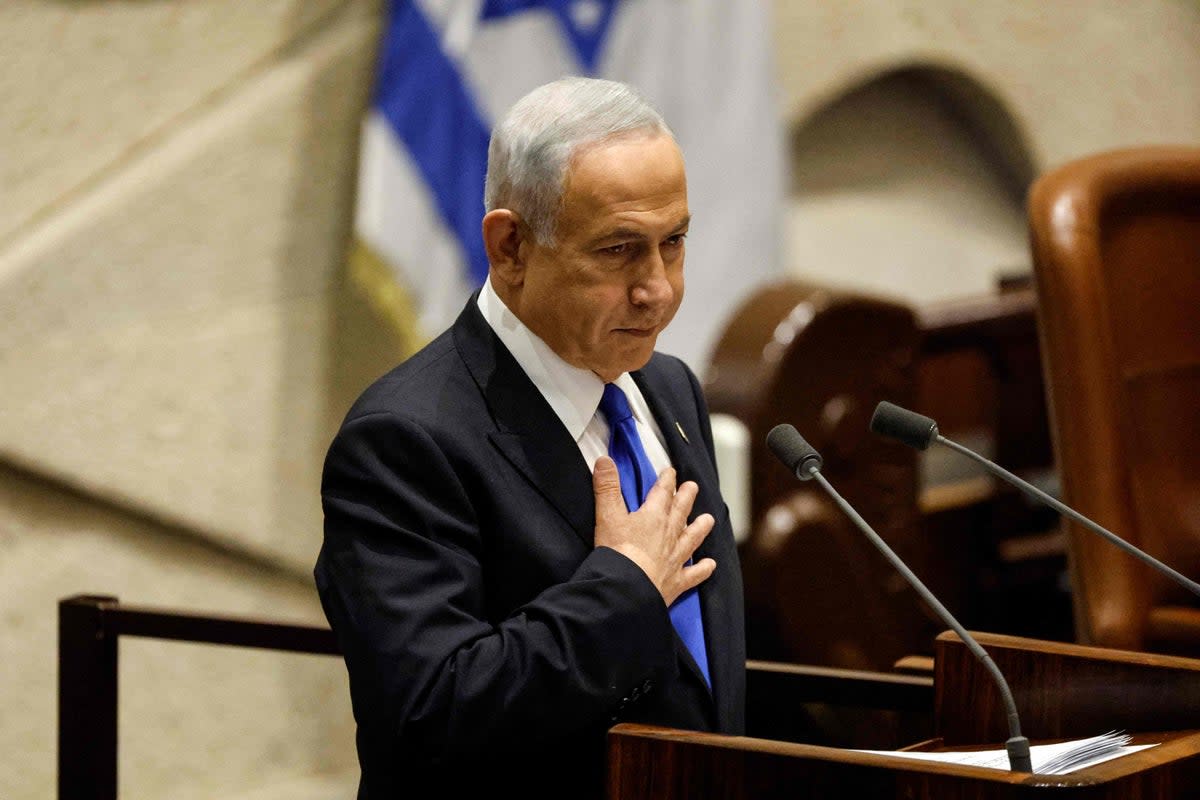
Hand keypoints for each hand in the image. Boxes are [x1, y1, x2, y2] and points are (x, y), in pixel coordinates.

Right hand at [592, 456, 715, 605]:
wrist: (627, 589)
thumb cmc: (618, 552)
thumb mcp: (607, 515)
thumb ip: (606, 487)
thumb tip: (604, 460)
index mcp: (653, 517)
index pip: (662, 493)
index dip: (666, 481)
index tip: (670, 472)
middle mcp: (669, 535)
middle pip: (680, 512)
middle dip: (686, 498)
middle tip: (693, 487)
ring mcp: (674, 558)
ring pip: (692, 538)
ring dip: (700, 528)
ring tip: (709, 519)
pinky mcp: (676, 581)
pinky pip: (694, 574)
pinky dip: (703, 570)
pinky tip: (710, 565)